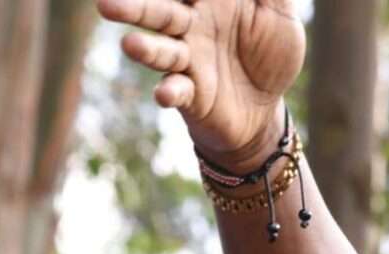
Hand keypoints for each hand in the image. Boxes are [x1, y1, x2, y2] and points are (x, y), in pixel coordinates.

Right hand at [97, 0, 305, 166]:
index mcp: (208, 0)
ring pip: (160, 50)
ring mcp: (187, 60)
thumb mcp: (281, 15)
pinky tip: (167, 93)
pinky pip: (176, 90)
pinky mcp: (190, 93)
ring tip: (130, 46)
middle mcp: (189, 25)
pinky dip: (170, 92)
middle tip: (106, 4)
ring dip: (145, 49)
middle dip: (134, 6)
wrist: (266, 109)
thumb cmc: (270, 53)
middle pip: (157, 11)